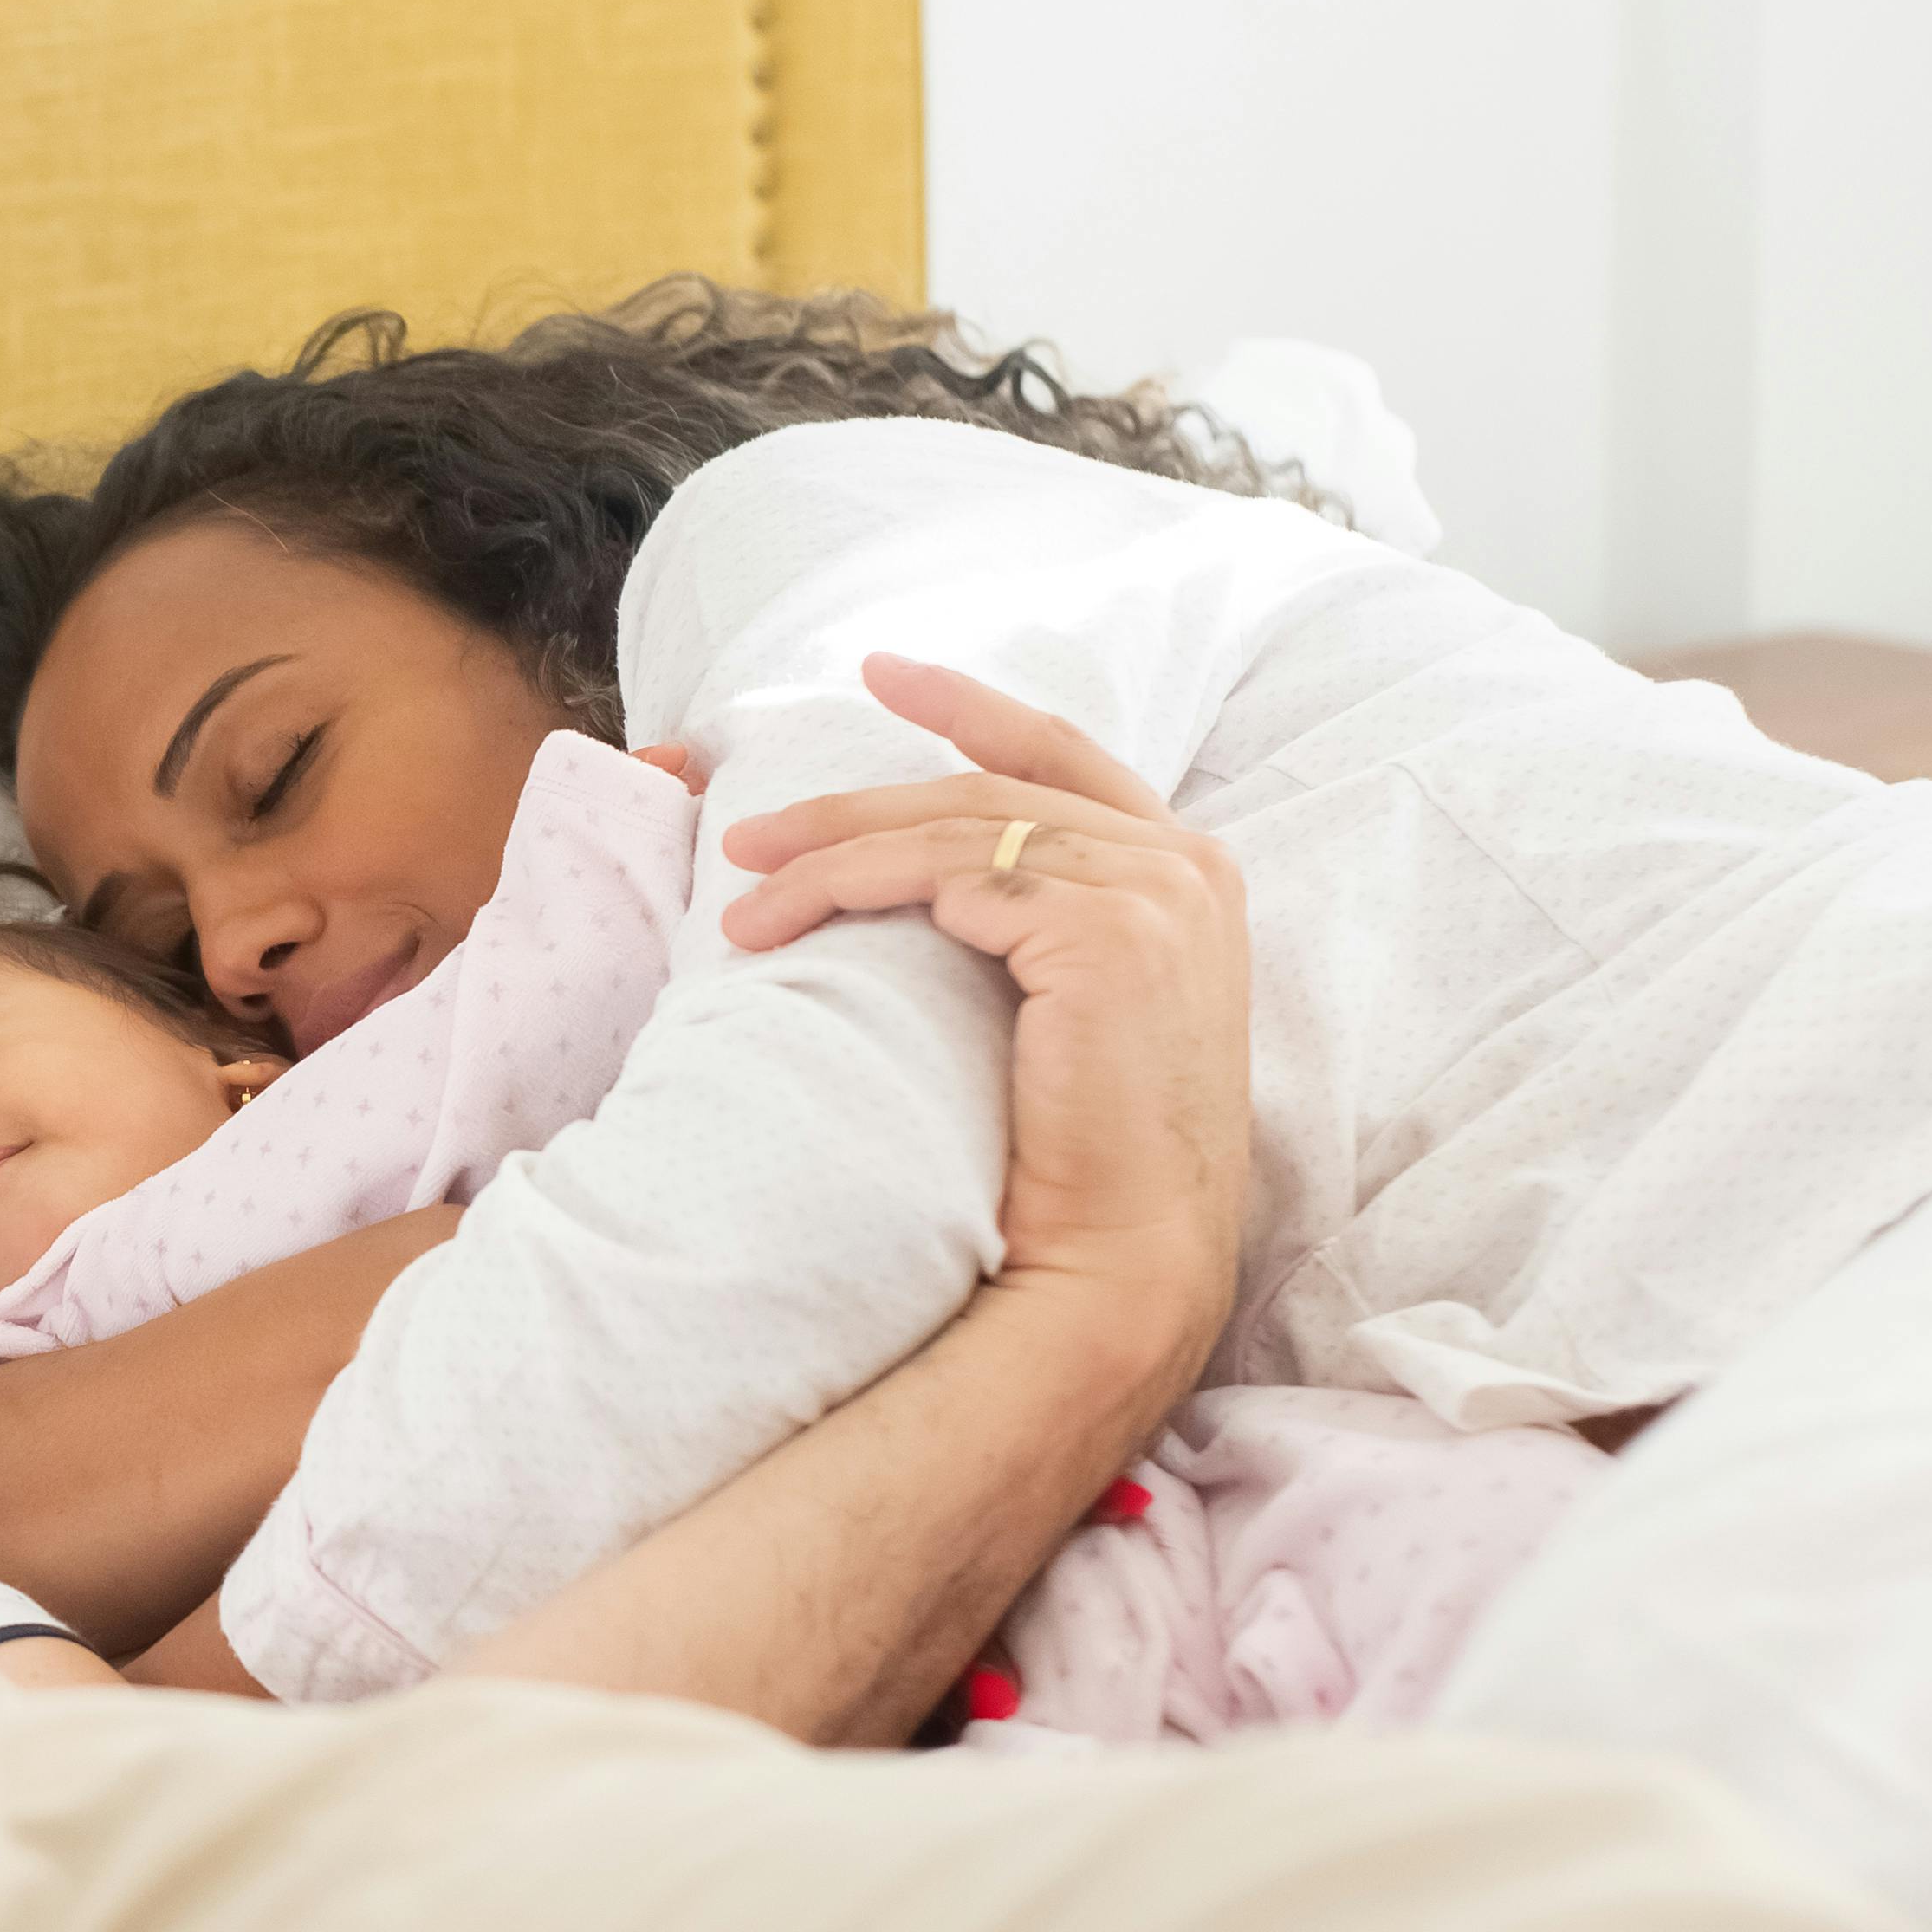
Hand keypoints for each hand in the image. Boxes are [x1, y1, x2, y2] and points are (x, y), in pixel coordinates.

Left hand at [710, 652, 1250, 1335]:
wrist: (1124, 1255)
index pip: (1066, 757)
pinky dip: (847, 887)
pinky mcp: (1105, 930)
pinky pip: (940, 879)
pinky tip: (780, 920)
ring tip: (740, 886)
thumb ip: (1046, 922)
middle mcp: (1185, 866)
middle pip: (990, 789)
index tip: (883, 676)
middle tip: (752, 821)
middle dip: (857, 800)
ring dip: (829, 853)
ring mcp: (1154, 891)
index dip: (972, 709)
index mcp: (1191, 875)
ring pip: (952, 830)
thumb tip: (936, 879)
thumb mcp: (1079, 1009)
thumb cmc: (1085, 1160)